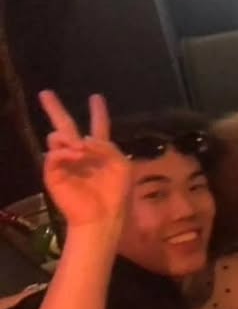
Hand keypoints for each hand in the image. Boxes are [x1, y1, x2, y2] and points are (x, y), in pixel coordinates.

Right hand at [39, 91, 131, 229]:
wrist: (103, 216)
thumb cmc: (116, 193)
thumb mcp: (121, 165)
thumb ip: (106, 147)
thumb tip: (85, 139)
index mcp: (100, 152)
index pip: (98, 127)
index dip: (98, 112)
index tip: (96, 97)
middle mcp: (80, 154)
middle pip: (66, 127)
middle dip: (56, 109)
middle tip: (46, 93)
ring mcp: (65, 163)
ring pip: (57, 138)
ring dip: (68, 137)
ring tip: (79, 147)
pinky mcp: (53, 174)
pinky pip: (53, 155)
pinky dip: (64, 152)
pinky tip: (75, 154)